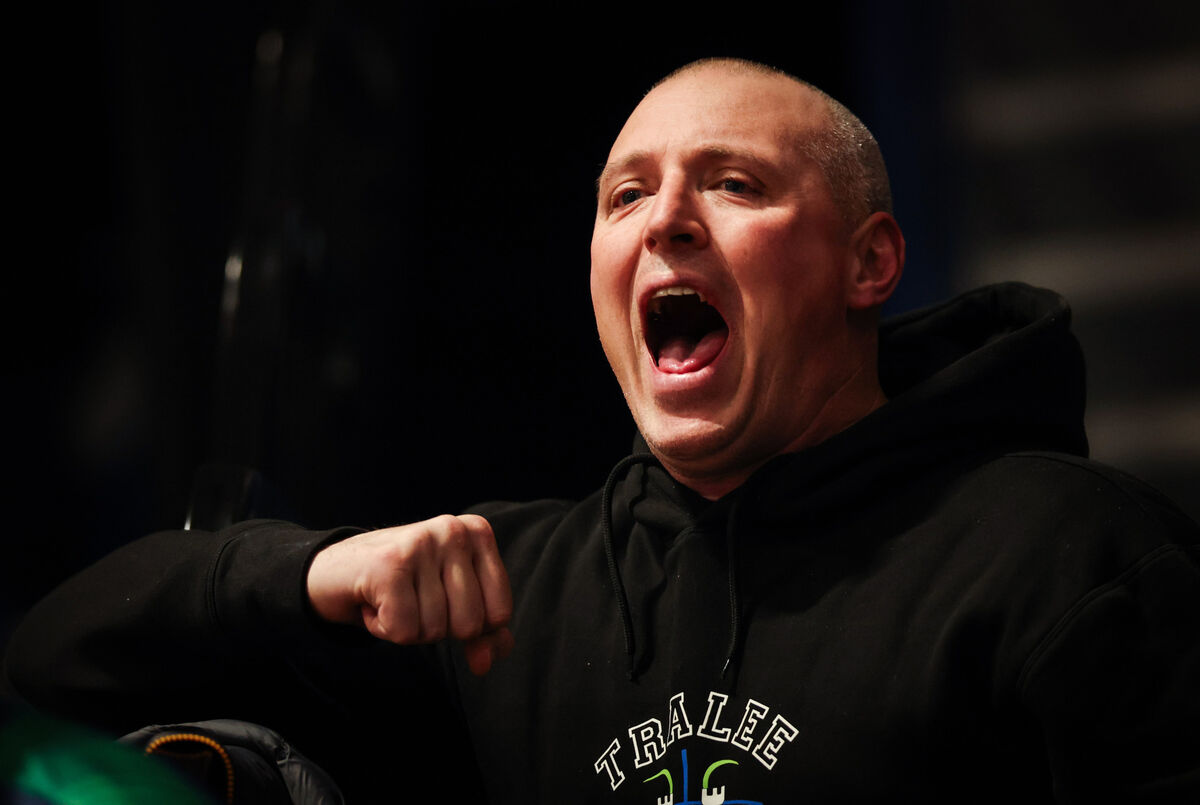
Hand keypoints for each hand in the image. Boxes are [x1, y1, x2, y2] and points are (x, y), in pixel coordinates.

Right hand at [306, 514, 513, 674]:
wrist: (333, 571)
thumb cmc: (401, 586)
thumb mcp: (450, 602)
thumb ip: (483, 632)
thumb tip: (486, 662)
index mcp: (477, 532)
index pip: (500, 613)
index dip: (468, 626)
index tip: (439, 601)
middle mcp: (453, 530)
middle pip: (469, 625)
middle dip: (436, 627)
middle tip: (411, 599)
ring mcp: (421, 543)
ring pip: (434, 630)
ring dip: (407, 627)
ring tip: (391, 598)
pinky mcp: (389, 565)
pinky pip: (404, 631)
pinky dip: (383, 628)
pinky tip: (373, 601)